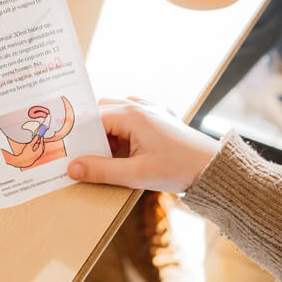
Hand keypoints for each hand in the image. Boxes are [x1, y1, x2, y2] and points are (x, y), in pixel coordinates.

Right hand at [66, 97, 218, 192]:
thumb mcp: (135, 175)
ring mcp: (152, 109)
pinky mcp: (162, 117)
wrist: (214, 168)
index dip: (78, 135)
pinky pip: (135, 112)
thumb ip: (101, 171)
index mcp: (131, 115)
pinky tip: (127, 143)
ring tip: (106, 153)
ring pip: (118, 110)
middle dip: (91, 131)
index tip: (67, 150)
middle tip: (85, 154)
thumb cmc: (178, 169)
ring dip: (108, 129)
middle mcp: (140, 106)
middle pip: (102, 111)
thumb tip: (72, 168)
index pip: (92, 119)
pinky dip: (125, 125)